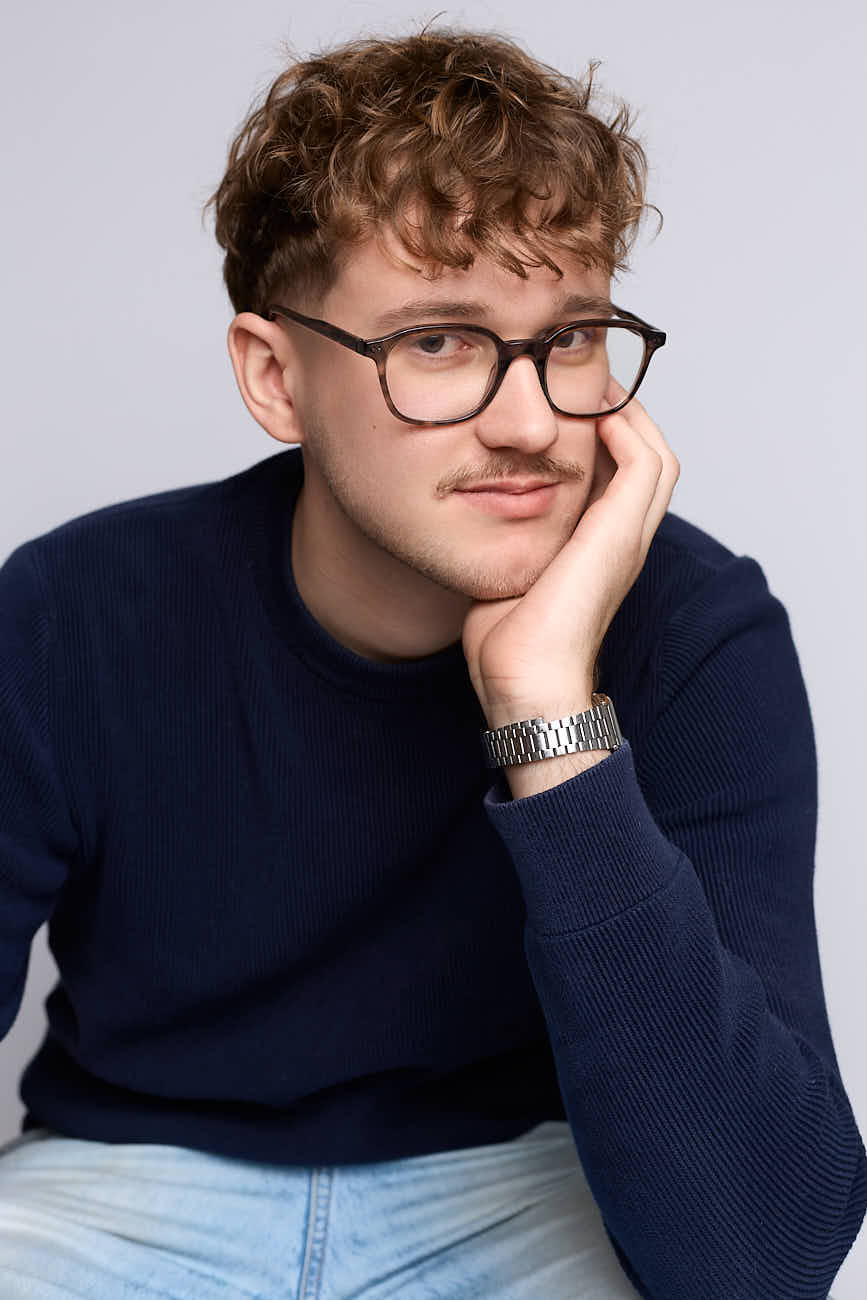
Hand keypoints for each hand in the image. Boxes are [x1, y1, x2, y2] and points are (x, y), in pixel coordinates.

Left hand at [462, 378, 678, 779]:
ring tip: (592, 388)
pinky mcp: (619, 536)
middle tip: (584, 387)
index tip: (565, 409)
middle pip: (648, 459)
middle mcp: (622, 542)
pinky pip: (645, 464)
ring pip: (655, 455)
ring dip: (629, 415)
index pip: (618, 481)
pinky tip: (595, 412)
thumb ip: (499, 544)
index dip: (601, 440)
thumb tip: (466, 518)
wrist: (524, 683)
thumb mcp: (502, 576)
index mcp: (600, 552)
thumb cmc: (506, 646)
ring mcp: (626, 539)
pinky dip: (627, 431)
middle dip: (621, 416)